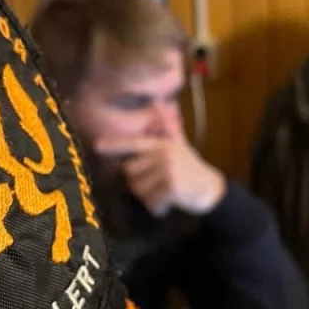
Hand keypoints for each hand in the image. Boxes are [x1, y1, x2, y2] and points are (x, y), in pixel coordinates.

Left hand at [94, 134, 226, 216]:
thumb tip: (159, 100)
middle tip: (155, 187)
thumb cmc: (192, 168)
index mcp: (161, 144)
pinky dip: (157, 208)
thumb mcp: (180, 145)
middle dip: (139, 184)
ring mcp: (167, 169)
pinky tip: (168, 205)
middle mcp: (162, 154)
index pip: (134, 143)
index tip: (97, 145)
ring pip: (139, 189)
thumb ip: (168, 127)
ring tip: (163, 195)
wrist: (212, 189)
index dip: (115, 145)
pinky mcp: (171, 186)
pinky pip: (151, 201)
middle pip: (130, 172)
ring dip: (149, 199)